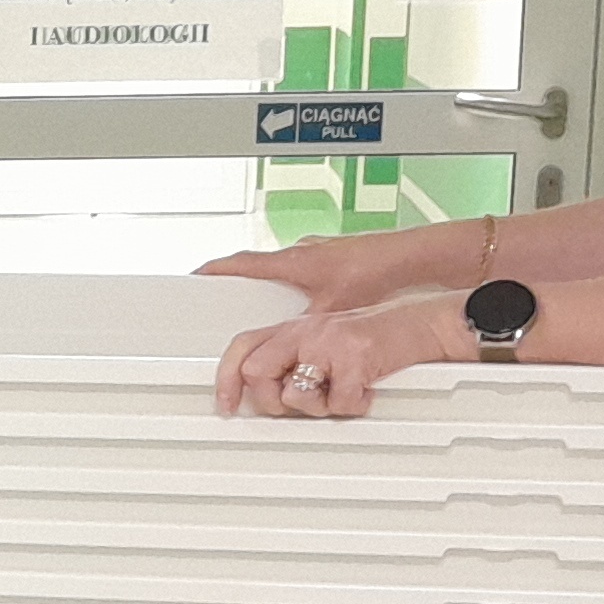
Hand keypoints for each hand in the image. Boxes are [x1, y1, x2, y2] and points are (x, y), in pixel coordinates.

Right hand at [198, 236, 406, 315]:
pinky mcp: (331, 257)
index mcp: (291, 262)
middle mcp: (300, 252)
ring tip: (271, 301)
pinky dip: (295, 283)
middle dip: (242, 280)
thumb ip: (304, 332)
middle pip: (257, 265)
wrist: (406, 258)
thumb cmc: (373, 273)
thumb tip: (291, 352)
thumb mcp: (329, 312)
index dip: (216, 271)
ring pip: (280, 267)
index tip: (197, 276)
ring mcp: (316, 252)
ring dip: (272, 283)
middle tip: (230, 295)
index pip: (241, 263)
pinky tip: (306, 299)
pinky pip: (301, 269)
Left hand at [217, 294, 458, 418]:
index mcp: (295, 327)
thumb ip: (298, 363)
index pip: (243, 347)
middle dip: (274, 402)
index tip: (227, 405)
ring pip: (295, 395)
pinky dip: (354, 406)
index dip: (226, 379)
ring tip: (341, 394)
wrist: (423, 323)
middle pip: (256, 373)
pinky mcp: (354, 357)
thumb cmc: (377, 339)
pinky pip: (338, 404)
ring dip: (319, 408)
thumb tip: (273, 399)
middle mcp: (305, 330)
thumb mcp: (329, 344)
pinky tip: (365, 391)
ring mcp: (327, 342)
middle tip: (304, 404)